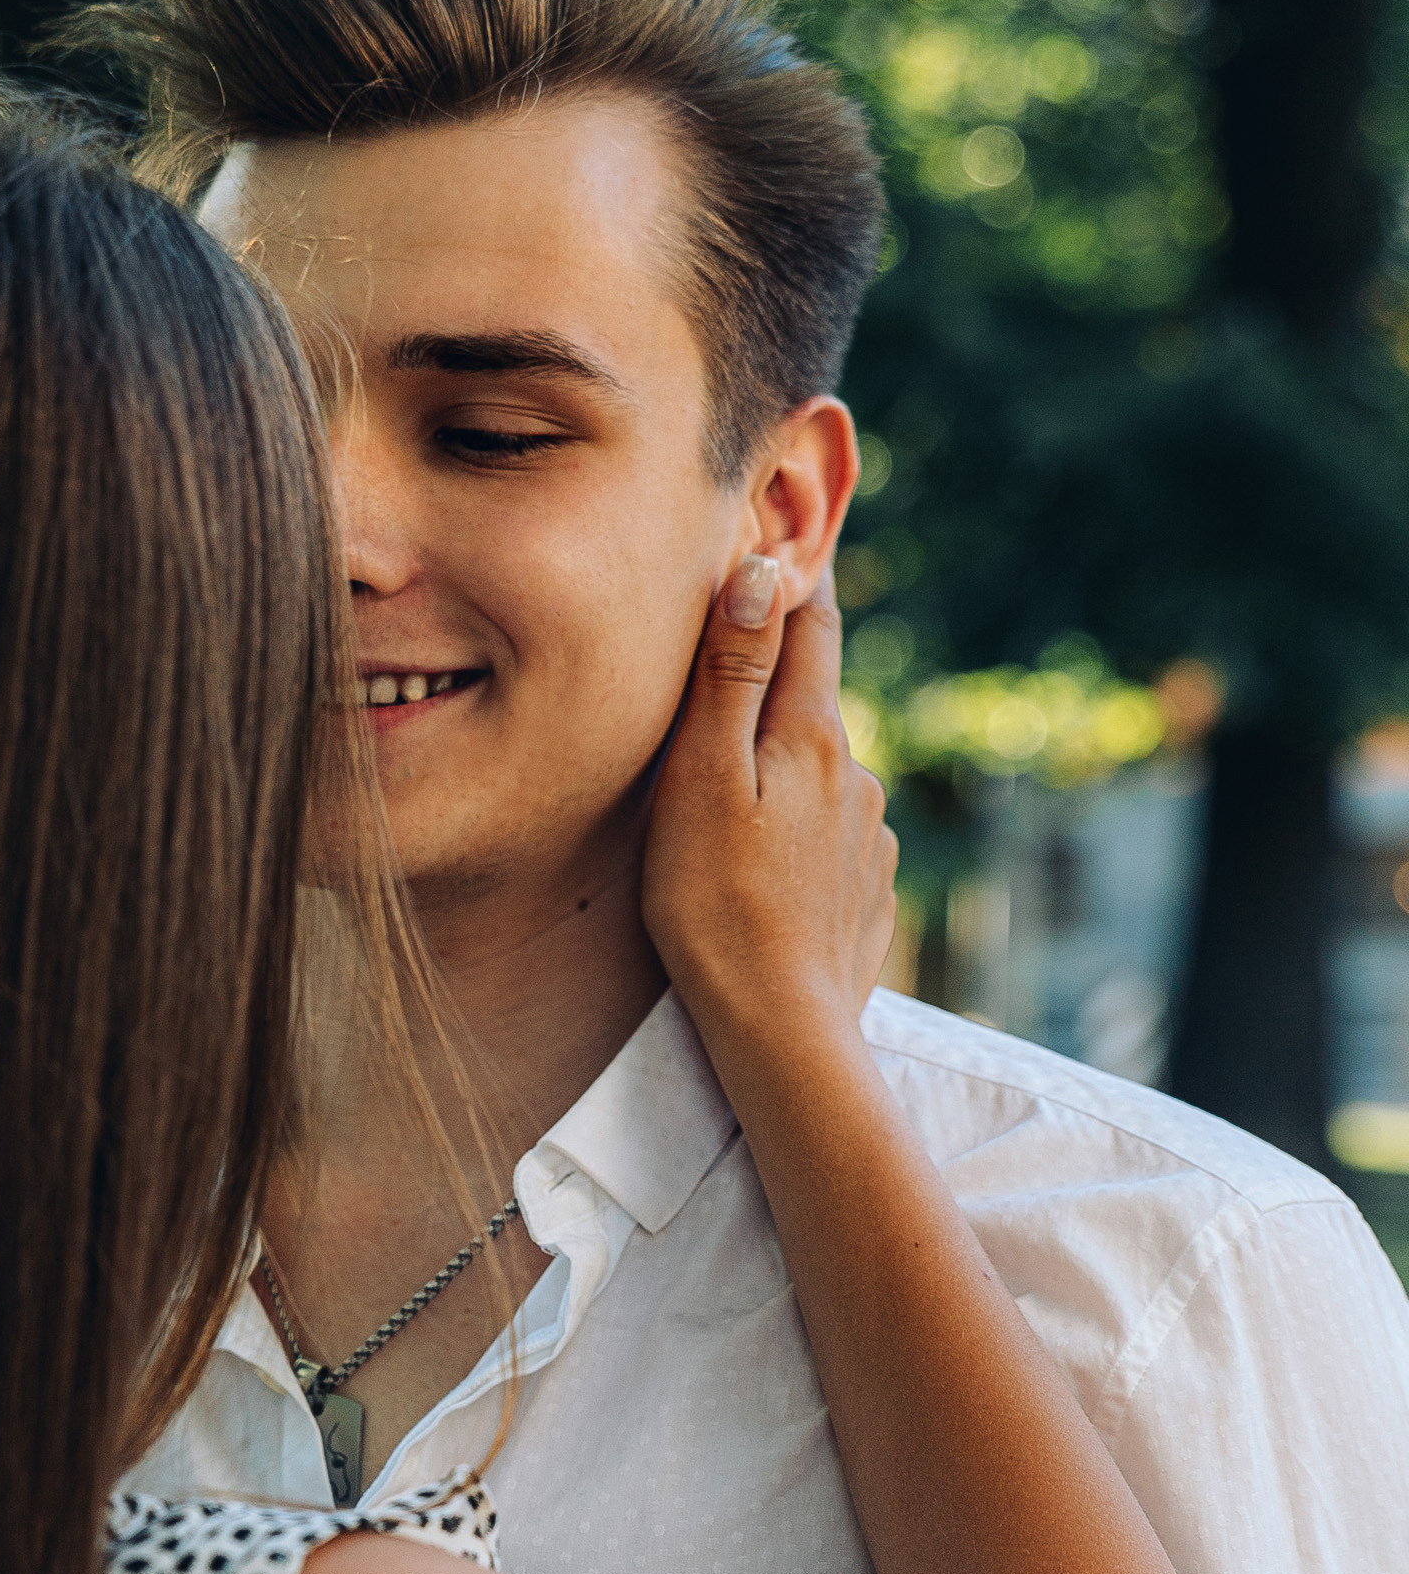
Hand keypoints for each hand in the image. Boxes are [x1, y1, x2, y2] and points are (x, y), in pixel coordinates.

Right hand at [643, 566, 896, 1048]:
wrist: (781, 1030)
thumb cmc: (716, 905)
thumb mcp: (703, 780)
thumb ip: (733, 677)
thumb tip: (763, 572)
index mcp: (811, 739)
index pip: (810, 628)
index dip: (791, 583)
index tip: (781, 544)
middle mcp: (855, 777)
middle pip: (809, 707)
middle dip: (770, 694)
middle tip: (718, 698)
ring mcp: (870, 838)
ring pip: (818, 780)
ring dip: (779, 778)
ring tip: (725, 813)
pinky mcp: (869, 893)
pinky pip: (829, 842)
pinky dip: (796, 840)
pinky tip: (760, 876)